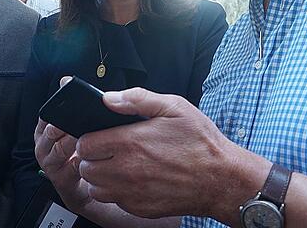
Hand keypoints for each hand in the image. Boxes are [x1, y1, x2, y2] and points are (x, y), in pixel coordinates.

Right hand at [33, 77, 93, 212]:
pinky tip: (93, 157)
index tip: (70, 104)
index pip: (46, 116)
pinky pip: (71, 169)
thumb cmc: (83, 151)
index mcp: (45, 131)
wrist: (86, 188)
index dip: (56, 109)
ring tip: (85, 136)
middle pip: (50, 132)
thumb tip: (64, 79)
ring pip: (58, 150)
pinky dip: (83, 162)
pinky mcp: (61, 181)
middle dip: (63, 125)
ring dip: (72, 142)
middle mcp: (43, 147)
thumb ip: (72, 105)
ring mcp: (50, 165)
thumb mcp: (76, 126)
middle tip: (78, 119)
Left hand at [74, 87, 251, 218]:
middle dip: (92, 158)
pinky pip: (114, 201)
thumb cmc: (200, 142)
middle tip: (109, 151)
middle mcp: (126, 170)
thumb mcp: (174, 107)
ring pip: (96, 187)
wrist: (221, 180)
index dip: (89, 138)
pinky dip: (117, 192)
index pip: (85, 144)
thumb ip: (137, 98)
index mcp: (130, 142)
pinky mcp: (139, 208)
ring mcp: (132, 193)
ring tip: (118, 166)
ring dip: (101, 177)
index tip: (99, 136)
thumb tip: (109, 97)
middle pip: (85, 167)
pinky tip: (133, 180)